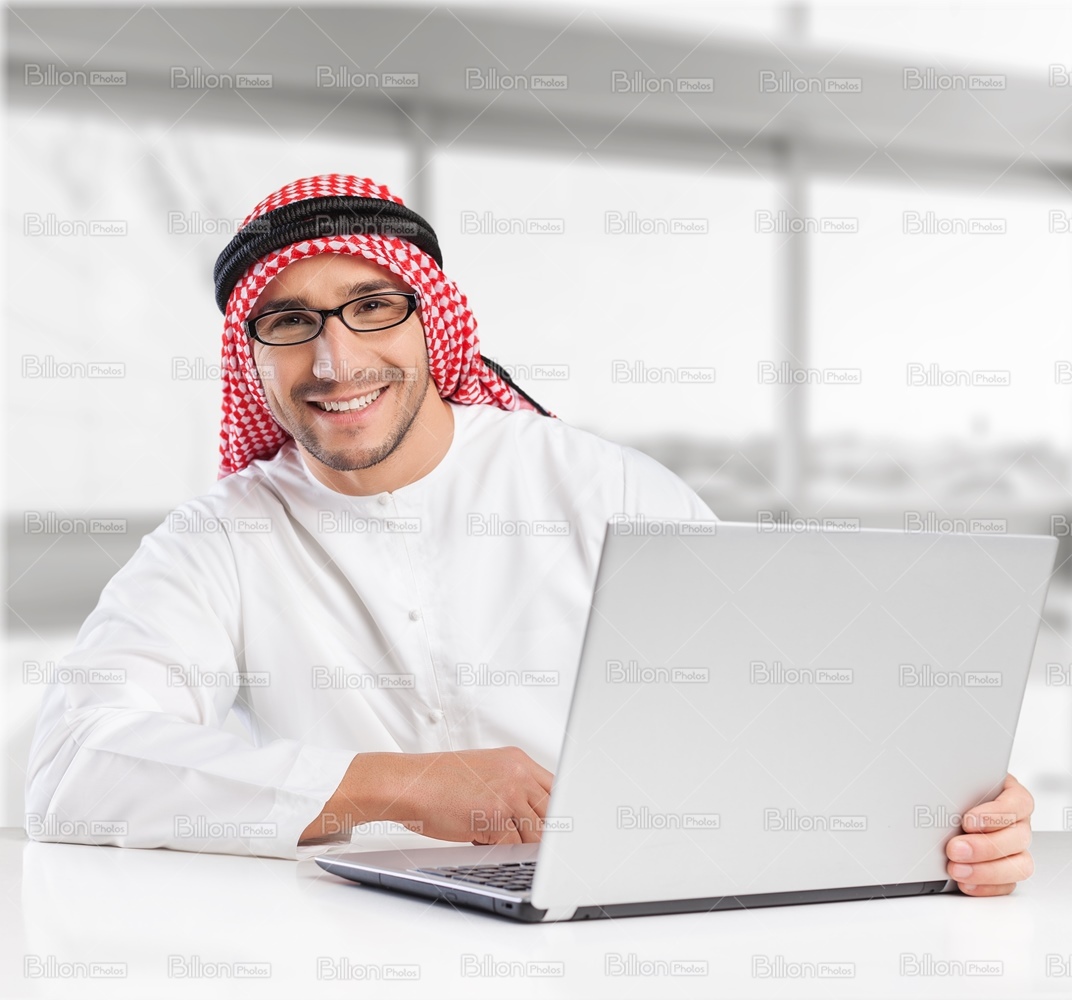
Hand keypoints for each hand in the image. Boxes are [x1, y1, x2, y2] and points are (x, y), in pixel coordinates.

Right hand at [392, 746, 553, 844]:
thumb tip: (534, 817)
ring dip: (521, 845)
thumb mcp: (485, 774)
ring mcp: (510, 792)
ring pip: (538, 834)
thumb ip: (512, 788)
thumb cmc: (438, 782)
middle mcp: (518, 773)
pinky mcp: (498, 815)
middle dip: (544, 834)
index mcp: (517, 760)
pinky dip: (502, 852)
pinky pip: (515, 846)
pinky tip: (482, 841)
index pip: (556, 789)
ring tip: (494, 839)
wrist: (410, 783)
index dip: (557, 814)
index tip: (555, 831)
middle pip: (554, 812)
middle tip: (531, 846)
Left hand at [945, 772, 1033, 895]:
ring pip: (1019, 865)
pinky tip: (965, 883)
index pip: (1018, 803)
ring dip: (986, 871)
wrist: (947, 804)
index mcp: (1012, 795)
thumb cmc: (957, 789)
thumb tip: (937, 794)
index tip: (967, 820)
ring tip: (956, 869)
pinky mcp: (1007, 870)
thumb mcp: (958, 781)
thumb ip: (957, 787)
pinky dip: (986, 886)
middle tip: (955, 848)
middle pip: (1018, 838)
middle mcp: (1018, 823)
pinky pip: (1007, 885)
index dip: (995, 814)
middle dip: (984, 846)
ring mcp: (1015, 848)